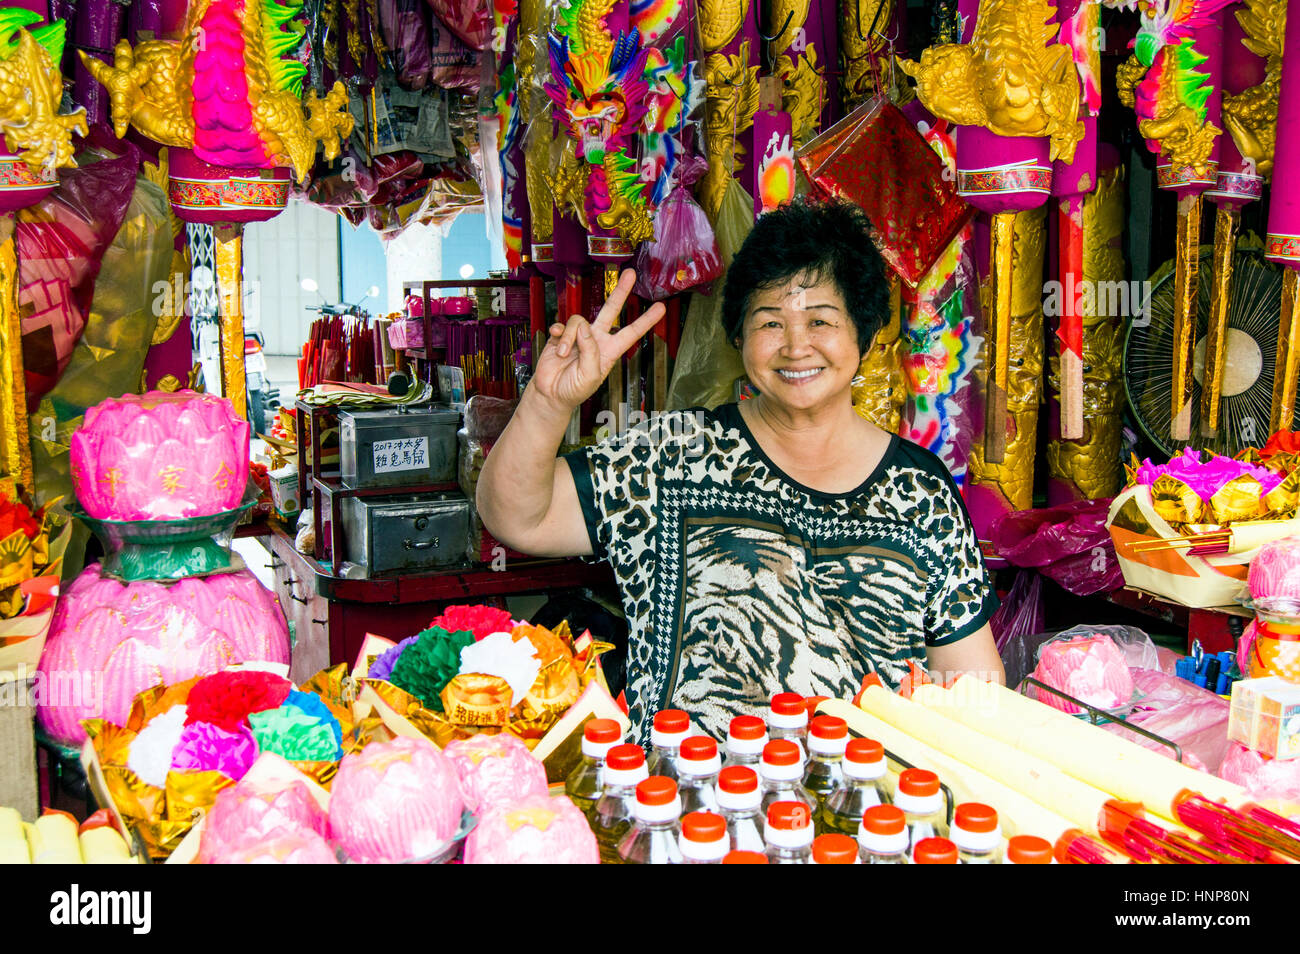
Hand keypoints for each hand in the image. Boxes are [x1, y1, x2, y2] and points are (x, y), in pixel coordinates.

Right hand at [528, 269, 666, 412]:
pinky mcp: (562, 335)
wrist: (551, 393)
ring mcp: (579, 336)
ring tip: (565, 354)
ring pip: (579, 320)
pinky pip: (562, 325)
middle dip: (620, 292)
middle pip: (611, 310)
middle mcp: (596, 340)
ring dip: (570, 338)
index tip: (661, 308)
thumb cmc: (574, 390)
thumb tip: (585, 327)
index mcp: (609, 352)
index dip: (646, 320)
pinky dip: (559, 336)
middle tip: (630, 274)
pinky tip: (557, 347)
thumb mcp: (590, 377)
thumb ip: (591, 352)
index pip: (631, 333)